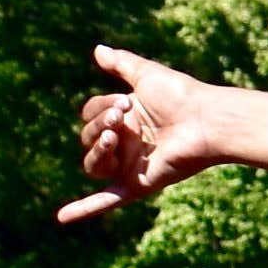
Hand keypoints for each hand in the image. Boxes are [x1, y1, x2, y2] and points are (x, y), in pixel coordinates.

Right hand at [62, 44, 228, 223]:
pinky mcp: (138, 183)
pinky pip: (107, 199)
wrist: (206, 120)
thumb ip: (121, 63)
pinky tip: (62, 218)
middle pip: (87, 138)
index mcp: (126, 119)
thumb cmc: (181, 96)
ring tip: (113, 137)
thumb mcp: (146, 75)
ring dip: (96, 149)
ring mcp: (130, 164)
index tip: (124, 102)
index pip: (90, 114)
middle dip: (97, 125)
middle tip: (121, 115)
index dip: (98, 107)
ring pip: (92, 164)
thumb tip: (97, 49)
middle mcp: (126, 142)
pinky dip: (85, 209)